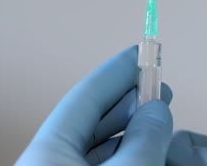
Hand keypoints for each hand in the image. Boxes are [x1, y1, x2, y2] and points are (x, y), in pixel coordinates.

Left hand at [16, 46, 173, 164]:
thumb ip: (144, 138)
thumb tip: (156, 109)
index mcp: (47, 151)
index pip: (85, 96)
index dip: (116, 71)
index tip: (140, 52)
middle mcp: (51, 160)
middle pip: (92, 117)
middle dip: (129, 98)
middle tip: (159, 87)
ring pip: (99, 143)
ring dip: (130, 126)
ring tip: (158, 116)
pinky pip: (104, 162)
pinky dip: (126, 149)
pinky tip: (144, 148)